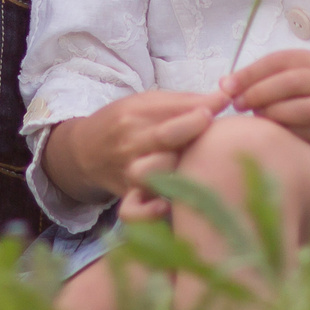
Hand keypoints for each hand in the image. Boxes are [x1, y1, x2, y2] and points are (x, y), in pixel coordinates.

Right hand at [44, 91, 222, 220]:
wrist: (84, 152)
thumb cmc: (124, 122)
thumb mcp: (146, 102)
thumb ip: (185, 102)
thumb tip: (226, 98)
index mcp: (136, 115)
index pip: (172, 112)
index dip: (200, 113)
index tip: (220, 108)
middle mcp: (131, 144)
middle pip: (167, 139)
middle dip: (194, 133)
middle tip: (212, 131)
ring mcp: (129, 173)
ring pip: (156, 174)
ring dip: (180, 169)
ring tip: (197, 166)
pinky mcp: (128, 197)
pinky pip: (136, 210)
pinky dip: (151, 212)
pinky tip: (169, 205)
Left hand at [219, 49, 309, 147]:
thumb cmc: (298, 94)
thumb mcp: (281, 77)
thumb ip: (254, 78)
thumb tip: (224, 85)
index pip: (278, 60)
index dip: (250, 73)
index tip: (226, 87)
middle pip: (292, 82)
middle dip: (260, 93)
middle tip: (238, 104)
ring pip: (304, 109)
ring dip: (274, 114)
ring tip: (258, 117)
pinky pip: (309, 134)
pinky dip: (288, 132)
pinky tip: (273, 132)